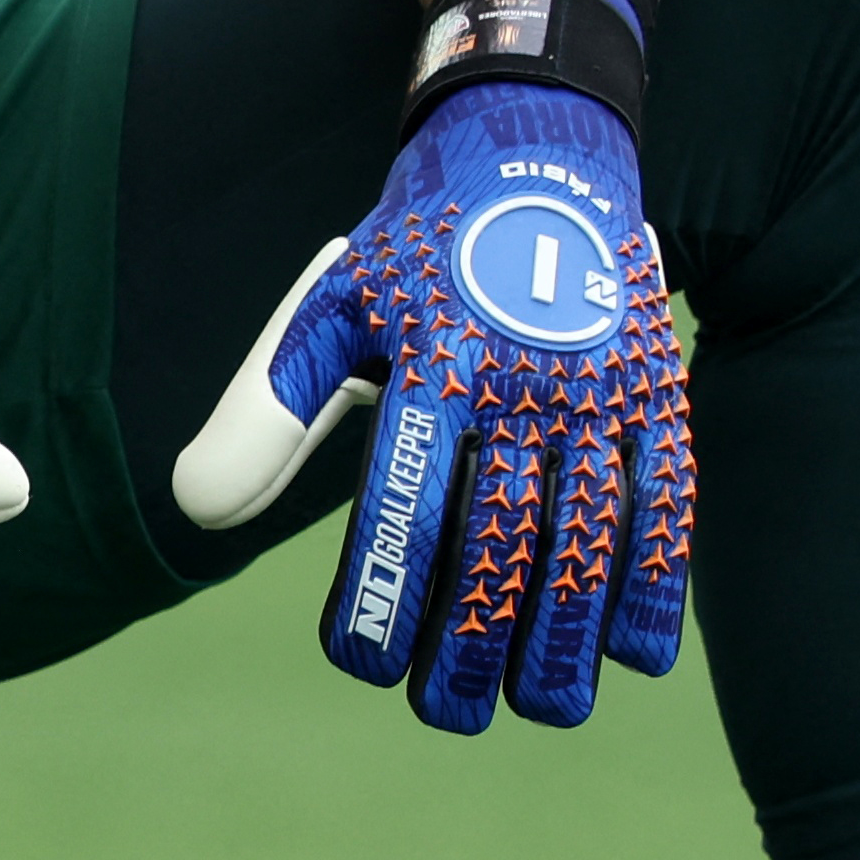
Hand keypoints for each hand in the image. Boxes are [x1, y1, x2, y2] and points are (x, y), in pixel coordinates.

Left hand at [170, 82, 691, 731]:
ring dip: (565, 634)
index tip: (363, 665)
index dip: (385, 589)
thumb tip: (193, 509)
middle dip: (473, 641)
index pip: (403, 495)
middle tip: (444, 714)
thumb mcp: (330, 312)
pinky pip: (666, 495)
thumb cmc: (414, 257)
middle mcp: (519, 374)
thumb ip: (267, 411)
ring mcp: (596, 384)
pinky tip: (634, 656)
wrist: (536, 146)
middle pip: (499, 532)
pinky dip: (655, 578)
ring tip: (539, 709)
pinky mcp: (654, 387)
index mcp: (430, 356)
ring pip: (587, 530)